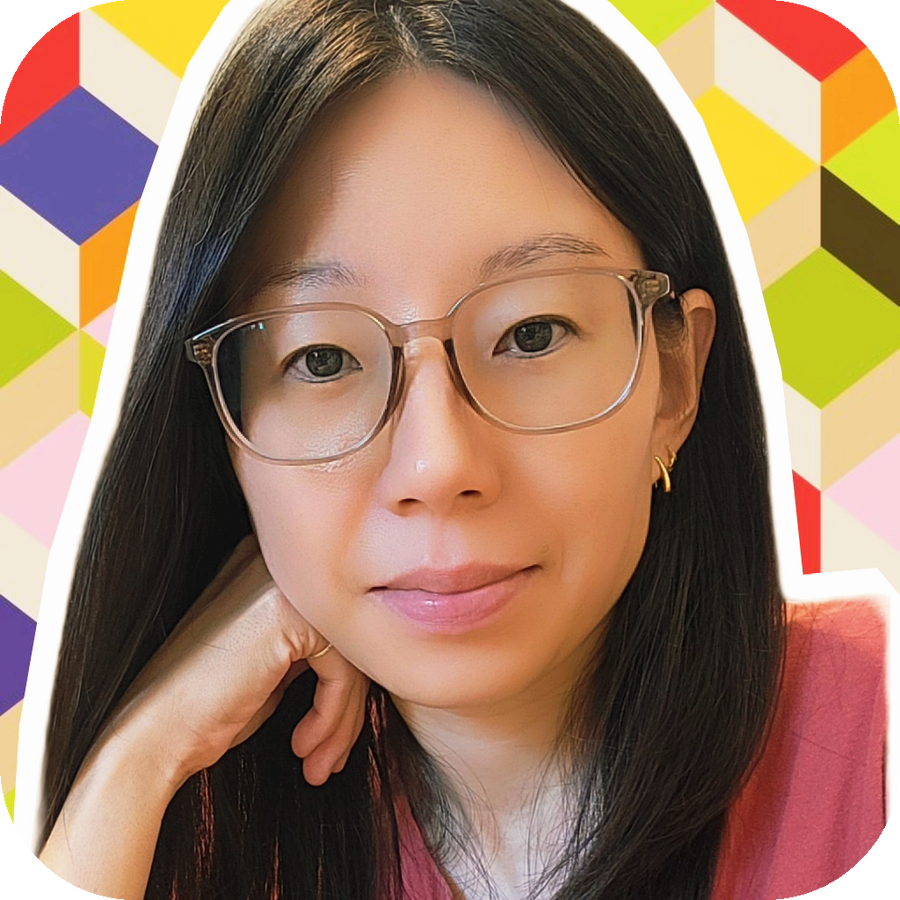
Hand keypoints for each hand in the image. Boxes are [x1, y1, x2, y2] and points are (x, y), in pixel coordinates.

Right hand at [99, 534, 368, 794]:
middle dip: (345, 704)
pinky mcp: (290, 614)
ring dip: (342, 719)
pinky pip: (343, 670)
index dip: (338, 679)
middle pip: (345, 632)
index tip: (331, 727)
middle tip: (330, 753)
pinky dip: (332, 717)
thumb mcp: (271, 664)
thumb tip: (370, 656)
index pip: (330, 617)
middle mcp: (272, 563)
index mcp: (263, 568)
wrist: (151, 737)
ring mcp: (281, 583)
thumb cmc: (203, 708)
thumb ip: (313, 645)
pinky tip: (307, 745)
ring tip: (321, 761)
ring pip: (351, 653)